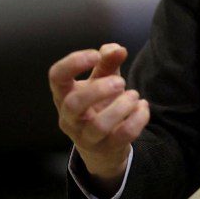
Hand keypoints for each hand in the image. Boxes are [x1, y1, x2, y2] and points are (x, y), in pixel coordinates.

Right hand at [49, 43, 149, 195]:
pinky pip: (122, 136)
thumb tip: (118, 50)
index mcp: (64, 94)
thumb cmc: (99, 103)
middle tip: (120, 82)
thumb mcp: (101, 79)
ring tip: (135, 95)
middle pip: (73, 104)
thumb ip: (107, 61)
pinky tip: (143, 107)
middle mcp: (69, 117)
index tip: (95, 54)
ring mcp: (86, 136)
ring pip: (99, 125)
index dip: (73, 62)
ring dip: (122, 106)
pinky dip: (138, 119)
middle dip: (99, 90)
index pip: (56, 76)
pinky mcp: (106, 148)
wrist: (104, 144)